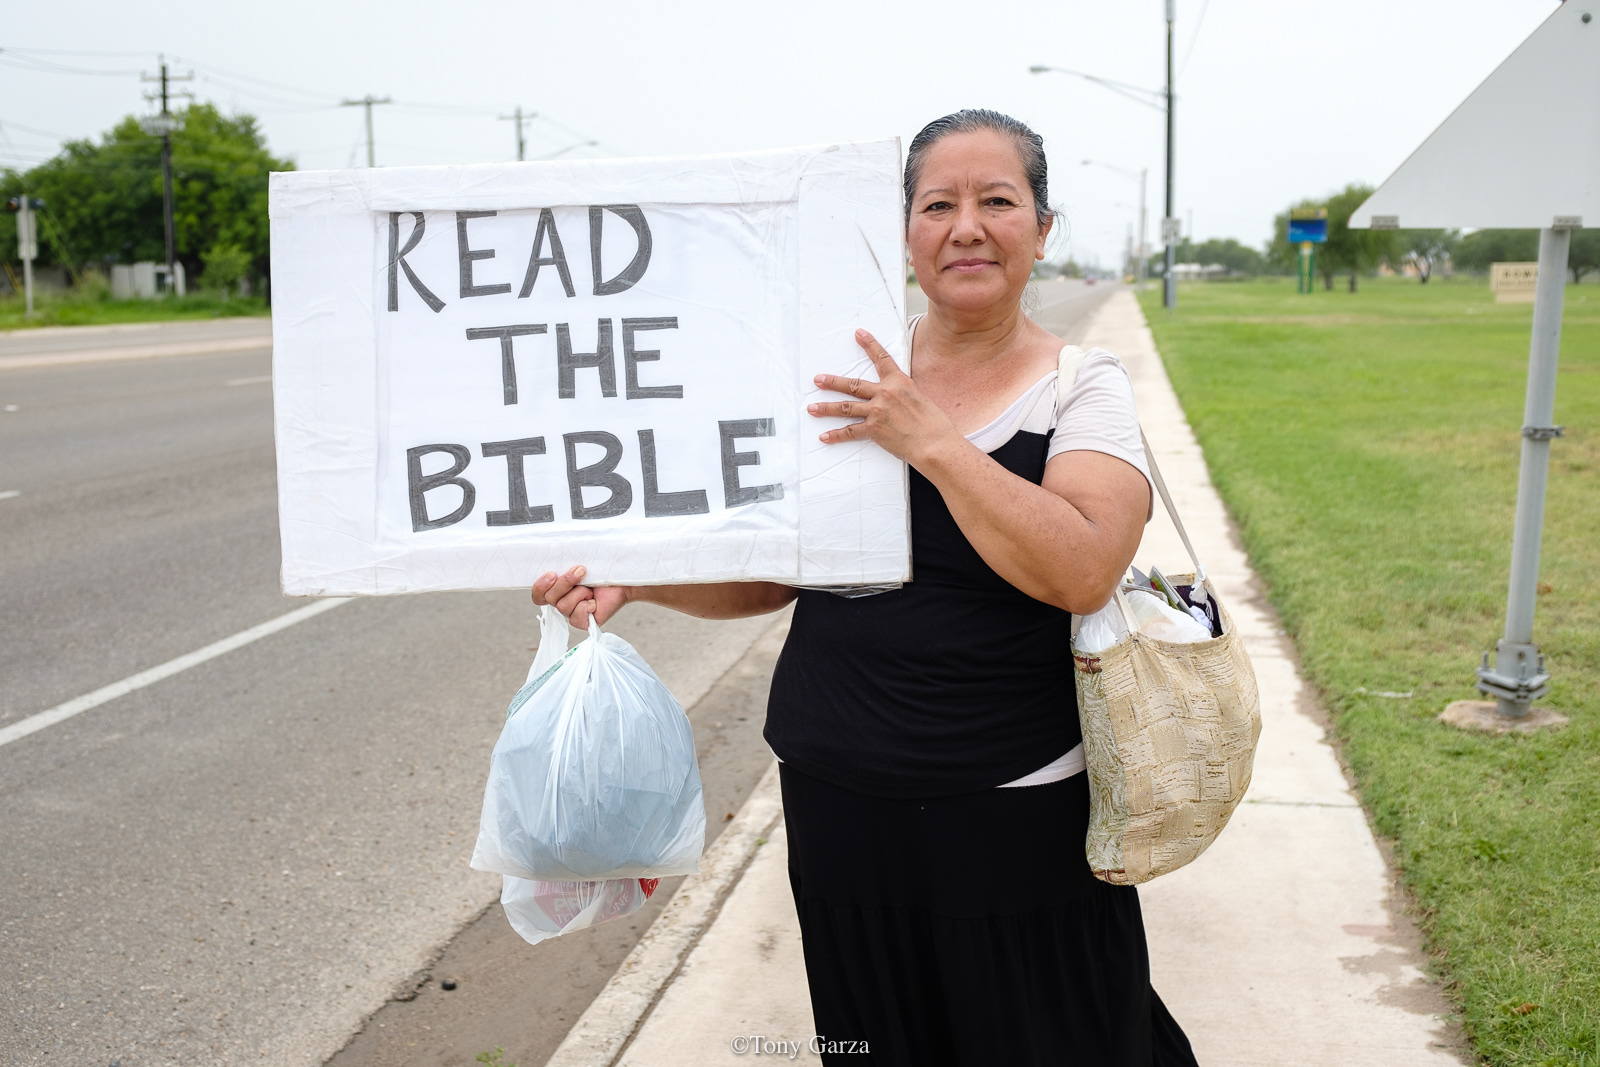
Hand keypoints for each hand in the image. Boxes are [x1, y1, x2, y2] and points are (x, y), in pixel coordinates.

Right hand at [533, 566, 630, 627]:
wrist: (622, 580)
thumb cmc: (601, 570)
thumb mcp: (579, 565)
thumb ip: (563, 564)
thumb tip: (553, 558)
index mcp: (557, 589)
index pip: (538, 594)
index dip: (540, 586)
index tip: (552, 573)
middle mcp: (562, 602)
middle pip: (550, 598)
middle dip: (565, 582)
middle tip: (581, 571)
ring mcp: (572, 613)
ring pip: (563, 606)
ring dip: (579, 593)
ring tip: (591, 588)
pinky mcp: (583, 622)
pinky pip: (575, 617)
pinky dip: (586, 606)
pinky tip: (594, 601)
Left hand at [808, 328, 960, 465]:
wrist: (935, 442)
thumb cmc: (933, 423)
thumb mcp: (920, 398)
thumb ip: (903, 394)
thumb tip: (895, 396)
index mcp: (899, 382)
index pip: (881, 358)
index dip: (869, 344)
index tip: (859, 334)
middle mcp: (885, 393)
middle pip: (853, 385)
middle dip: (832, 382)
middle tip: (818, 380)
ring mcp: (877, 411)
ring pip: (845, 407)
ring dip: (827, 408)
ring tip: (813, 407)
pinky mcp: (874, 429)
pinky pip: (850, 432)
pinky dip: (836, 435)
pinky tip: (825, 436)